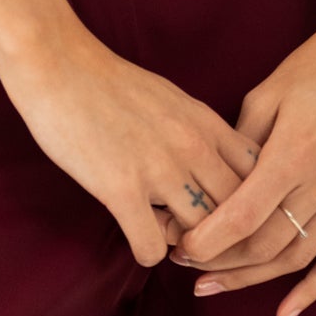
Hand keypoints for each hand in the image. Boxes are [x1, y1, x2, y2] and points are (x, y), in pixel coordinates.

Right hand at [0, 33, 262, 269]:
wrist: (55, 62)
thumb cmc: (107, 81)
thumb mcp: (170, 99)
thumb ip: (198, 133)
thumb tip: (215, 167)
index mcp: (206, 123)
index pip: (260, 178)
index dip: (252, 205)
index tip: (231, 216)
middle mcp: (191, 147)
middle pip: (238, 214)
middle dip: (224, 236)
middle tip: (201, 240)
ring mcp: (158, 169)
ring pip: (201, 236)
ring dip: (185, 246)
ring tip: (165, 235)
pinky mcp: (121, 188)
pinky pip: (153, 248)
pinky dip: (147, 253)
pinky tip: (136, 236)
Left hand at [167, 0, 315, 315]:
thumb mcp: (267, 93)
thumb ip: (240, 141)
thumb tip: (209, 178)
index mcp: (295, 153)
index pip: (244, 214)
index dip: (208, 239)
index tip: (176, 248)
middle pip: (267, 243)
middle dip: (220, 259)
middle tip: (181, 261)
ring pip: (298, 257)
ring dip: (254, 278)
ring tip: (212, 284)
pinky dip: (313, 289)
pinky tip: (284, 312)